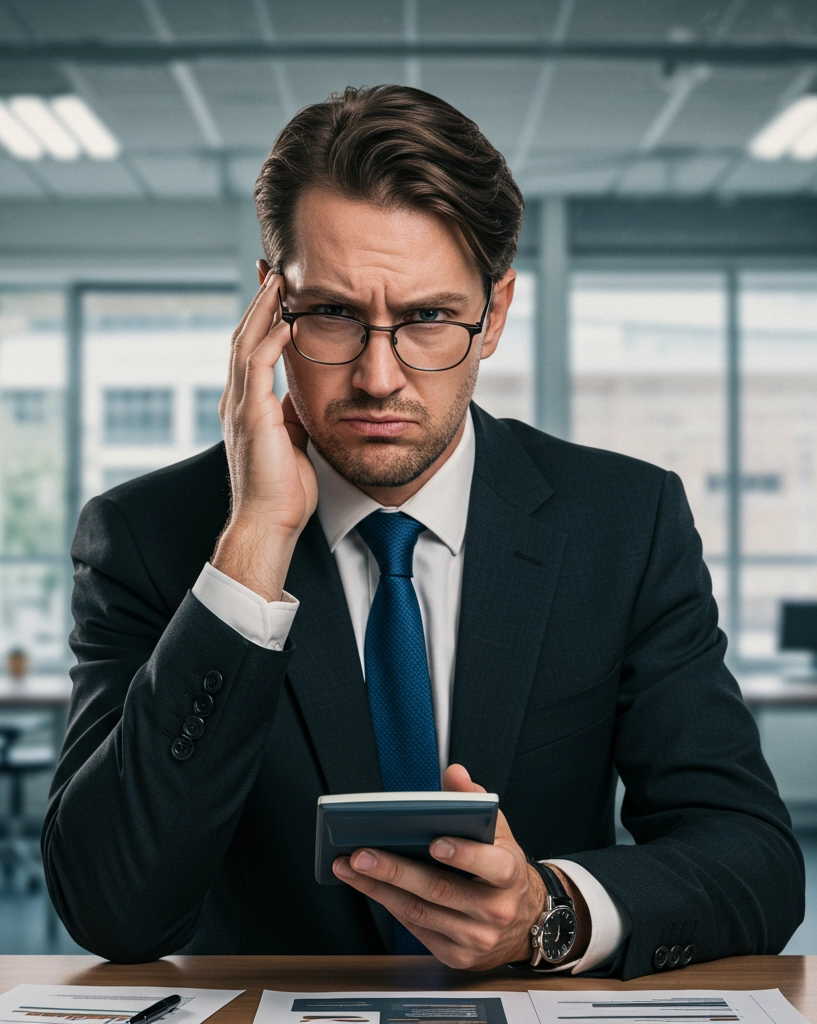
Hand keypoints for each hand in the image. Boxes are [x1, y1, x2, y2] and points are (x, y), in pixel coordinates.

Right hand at [211, 262, 317, 600]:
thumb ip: (293, 416)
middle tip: (273, 268)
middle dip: (259, 301)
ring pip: (246, 343)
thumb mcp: (294, 442)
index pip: (252, 348)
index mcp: (247, 404)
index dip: (263, 317)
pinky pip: (258, 367)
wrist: (269, 522)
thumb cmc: (284, 490)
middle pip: (244, 335)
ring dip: (263, 309)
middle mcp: (238, 400)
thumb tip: (303, 400)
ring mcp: (240, 406)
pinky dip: (270, 340)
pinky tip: (287, 320)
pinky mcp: (250, 416)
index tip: (277, 290)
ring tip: (278, 279)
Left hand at [332, 764, 588, 969]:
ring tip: (350, 866)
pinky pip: (416, 929)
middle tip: (361, 853)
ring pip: (420, 912)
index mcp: (510, 875)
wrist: (524, 921)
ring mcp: (476, 938)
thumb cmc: (502, 867)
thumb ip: (474, 800)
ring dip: (379, 889)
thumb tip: (454, 773)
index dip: (464, 855)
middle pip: (440, 890)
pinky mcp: (456, 956)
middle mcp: (496, 911)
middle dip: (396, 870)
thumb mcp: (498, 831)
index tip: (434, 842)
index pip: (492, 866)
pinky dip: (388, 905)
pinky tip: (367, 886)